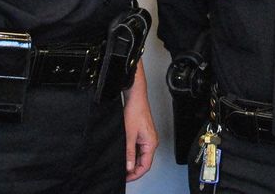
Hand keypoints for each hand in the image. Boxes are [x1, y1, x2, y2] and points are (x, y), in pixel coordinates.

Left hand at [122, 61, 157, 180]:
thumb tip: (129, 167)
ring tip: (123, 164)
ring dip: (132, 161)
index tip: (126, 178)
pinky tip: (125, 154)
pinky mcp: (143, 134)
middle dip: (133, 169)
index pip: (146, 165)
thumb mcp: (129, 135)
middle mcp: (151, 141)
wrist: (136, 97)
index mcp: (151, 143)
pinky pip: (139, 148)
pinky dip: (132, 153)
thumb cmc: (135, 111)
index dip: (135, 174)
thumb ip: (129, 153)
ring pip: (141, 155)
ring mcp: (147, 138)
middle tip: (123, 173)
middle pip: (144, 162)